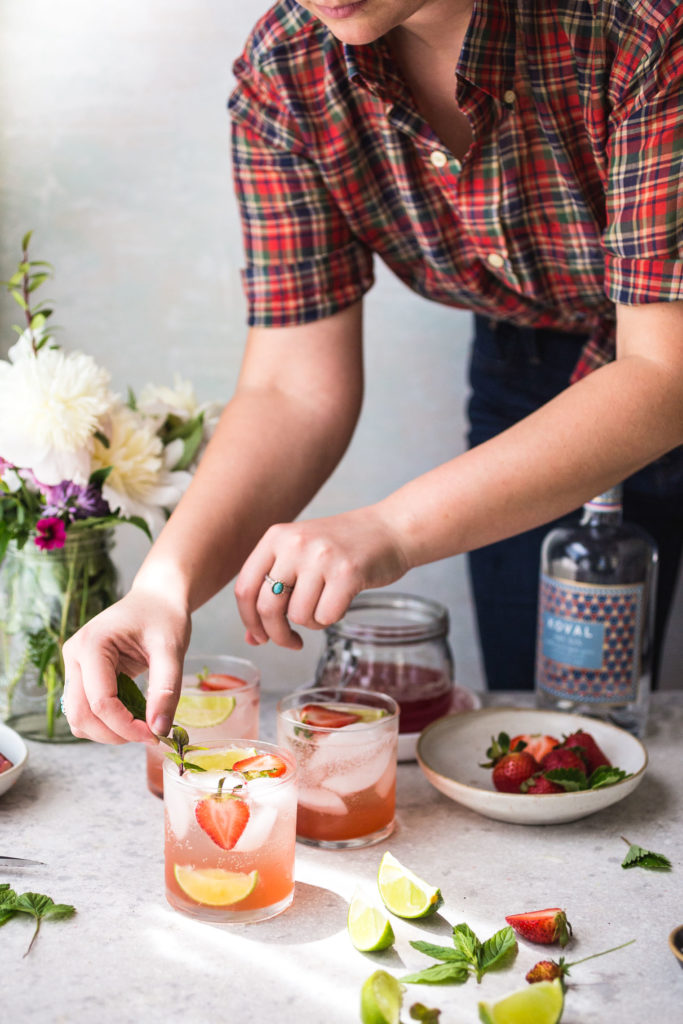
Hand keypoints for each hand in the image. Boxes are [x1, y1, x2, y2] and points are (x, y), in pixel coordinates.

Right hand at [61, 587, 190, 743]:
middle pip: (80, 715)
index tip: (155, 734)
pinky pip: (85, 710)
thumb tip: (160, 729)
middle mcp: (75, 656)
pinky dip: (106, 722)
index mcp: (92, 645)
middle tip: (149, 735)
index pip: (100, 702)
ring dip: (107, 732)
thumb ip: (166, 689)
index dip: (126, 726)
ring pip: (78, 718)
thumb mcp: (172, 650)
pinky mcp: (82, 675)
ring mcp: (74, 666)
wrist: (157, 599)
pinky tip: (133, 715)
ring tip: (142, 725)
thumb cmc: (164, 617)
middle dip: (114, 734)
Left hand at [234, 505, 408, 647]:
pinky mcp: (347, 573)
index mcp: (276, 537)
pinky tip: (340, 604)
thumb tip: (252, 638)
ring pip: (298, 616)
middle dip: (277, 634)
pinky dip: (332, 619)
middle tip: (291, 641)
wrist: (389, 530)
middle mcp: (295, 543)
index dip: (249, 620)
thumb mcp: (300, 558)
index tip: (260, 637)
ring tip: (325, 606)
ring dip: (311, 622)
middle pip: (267, 606)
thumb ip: (273, 591)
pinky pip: (326, 617)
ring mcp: (321, 557)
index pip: (244, 588)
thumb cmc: (342, 547)